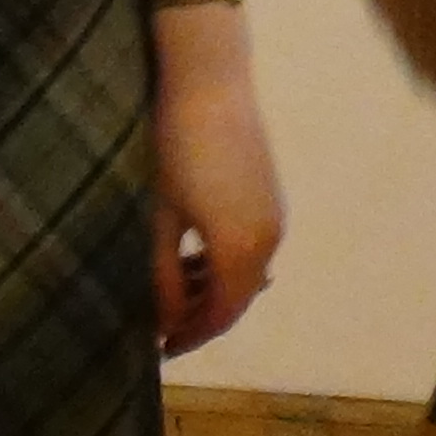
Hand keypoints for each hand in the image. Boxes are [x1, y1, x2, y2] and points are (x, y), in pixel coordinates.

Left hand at [149, 37, 283, 354]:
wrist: (210, 85)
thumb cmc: (175, 148)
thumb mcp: (160, 218)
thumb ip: (163, 275)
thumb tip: (163, 323)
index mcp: (240, 251)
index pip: (219, 316)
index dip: (190, 337)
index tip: (159, 350)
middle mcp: (269, 241)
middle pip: (237, 300)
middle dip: (201, 318)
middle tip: (162, 328)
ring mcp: (276, 219)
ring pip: (247, 276)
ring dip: (214, 291)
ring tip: (174, 293)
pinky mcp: (272, 199)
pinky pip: (254, 251)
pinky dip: (227, 266)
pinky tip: (196, 259)